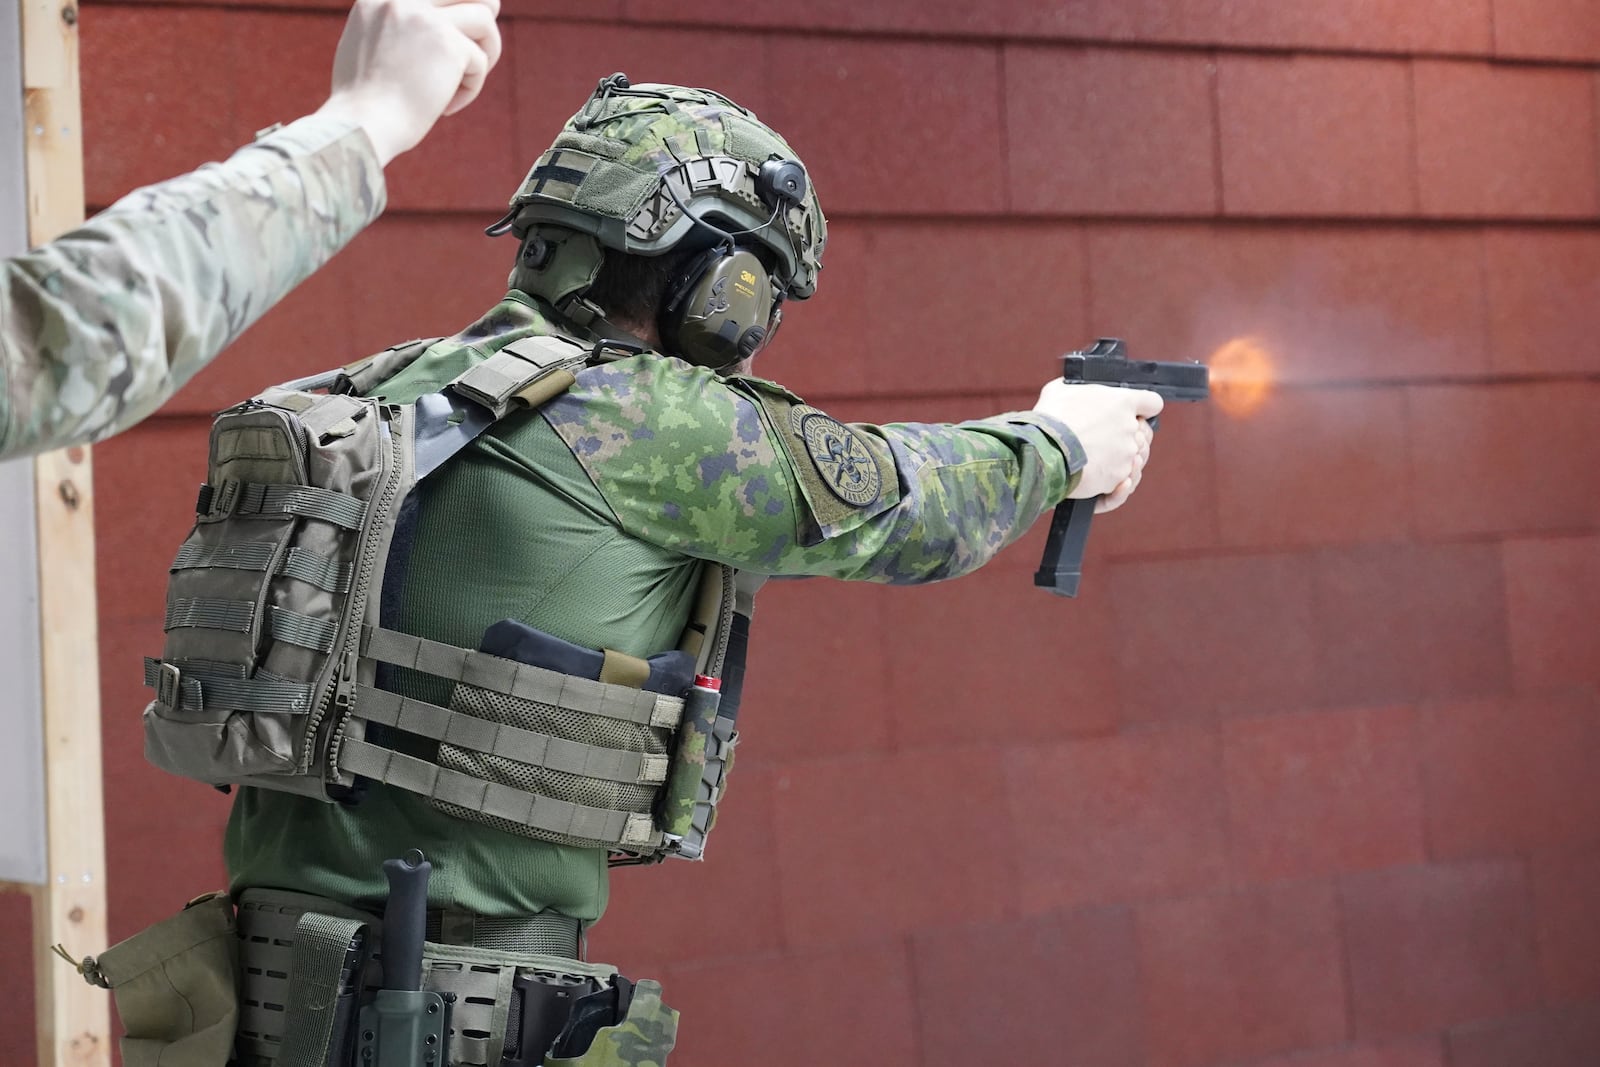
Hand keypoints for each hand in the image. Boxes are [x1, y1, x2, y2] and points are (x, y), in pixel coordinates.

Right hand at [314, 0, 502, 165]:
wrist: (361, 126)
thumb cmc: (365, 103)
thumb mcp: (367, 48)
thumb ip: (396, 28)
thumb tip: (436, 29)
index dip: (455, 9)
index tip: (458, 34)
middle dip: (483, 16)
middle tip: (478, 47)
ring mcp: (426, 18)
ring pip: (485, 16)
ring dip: (487, 51)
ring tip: (465, 80)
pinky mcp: (448, 44)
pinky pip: (480, 60)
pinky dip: (469, 88)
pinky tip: (446, 107)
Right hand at [1033, 380, 1162, 513]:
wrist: (1043, 452)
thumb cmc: (1050, 419)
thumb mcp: (1060, 390)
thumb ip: (1077, 389)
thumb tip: (1072, 390)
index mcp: (1123, 402)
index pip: (1152, 403)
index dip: (1144, 409)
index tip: (1135, 413)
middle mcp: (1131, 429)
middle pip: (1145, 435)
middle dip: (1130, 437)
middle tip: (1107, 440)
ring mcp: (1127, 455)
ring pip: (1135, 460)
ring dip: (1121, 460)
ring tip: (1100, 460)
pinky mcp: (1117, 478)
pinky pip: (1124, 484)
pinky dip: (1116, 484)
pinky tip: (1108, 479)